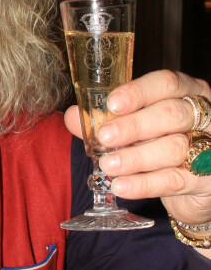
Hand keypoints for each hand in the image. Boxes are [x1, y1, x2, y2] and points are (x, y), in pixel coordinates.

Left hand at [64, 70, 210, 224]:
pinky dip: (144, 184)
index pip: (166, 83)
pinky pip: (175, 180)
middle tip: (105, 137)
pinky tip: (121, 186)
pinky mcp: (207, 180)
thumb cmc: (159, 144)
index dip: (138, 92)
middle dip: (134, 125)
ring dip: (136, 157)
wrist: (192, 186)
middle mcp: (204, 115)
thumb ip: (104, 121)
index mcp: (186, 92)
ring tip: (108, 165)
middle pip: (172, 113)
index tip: (112, 104)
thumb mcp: (134, 128)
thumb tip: (73, 116)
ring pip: (175, 147)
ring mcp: (210, 147)